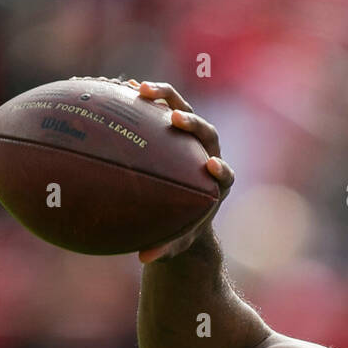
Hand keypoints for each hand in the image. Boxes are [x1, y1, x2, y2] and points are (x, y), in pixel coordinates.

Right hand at [127, 80, 234, 262]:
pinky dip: (145, 98)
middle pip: (207, 132)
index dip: (221, 168)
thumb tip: (143, 258)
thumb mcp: (175, 241)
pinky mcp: (173, 126)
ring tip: (141, 90)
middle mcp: (208, 153)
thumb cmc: (182, 228)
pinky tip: (122, 89)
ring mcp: (191, 137)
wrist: (183, 206)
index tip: (211, 165)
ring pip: (183, 110)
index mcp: (217, 184)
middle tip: (174, 120)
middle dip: (193, 124)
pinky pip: (160, 106)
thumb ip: (164, 248)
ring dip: (166, 97)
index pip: (225, 173)